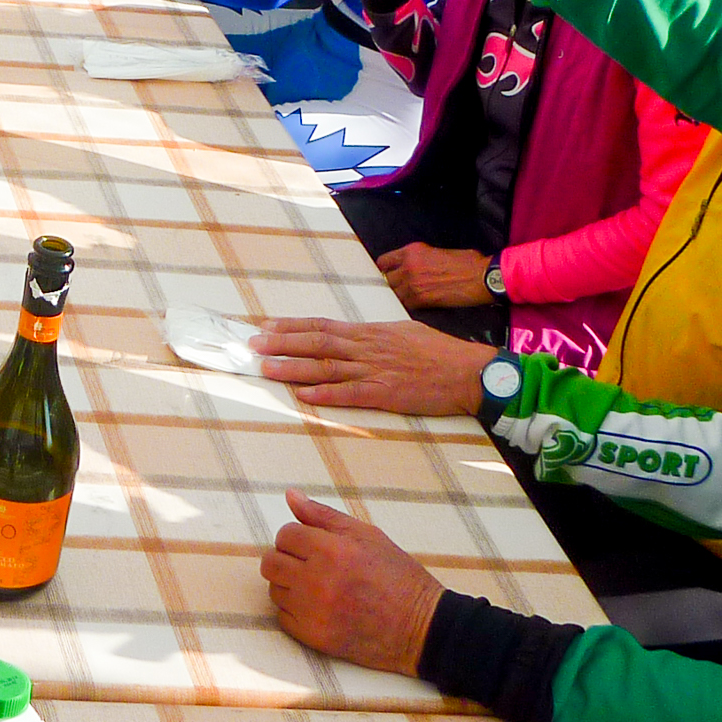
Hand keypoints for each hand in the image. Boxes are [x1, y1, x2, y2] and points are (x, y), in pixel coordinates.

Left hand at [250, 317, 494, 415]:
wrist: (468, 372)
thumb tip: (351, 336)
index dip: (292, 326)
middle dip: (282, 343)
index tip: (266, 326)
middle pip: (316, 343)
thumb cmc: (438, 351)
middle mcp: (367, 348)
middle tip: (253, 344)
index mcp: (369, 332)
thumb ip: (374, 335)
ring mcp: (375, 371)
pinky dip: (325, 395)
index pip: (322, 326)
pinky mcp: (386, 394)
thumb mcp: (402, 332)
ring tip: (266, 368)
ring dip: (293, 368)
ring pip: (326, 367)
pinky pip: (350, 394)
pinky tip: (303, 395)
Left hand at [261, 489, 443, 675]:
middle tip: (310, 565)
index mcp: (331, 550)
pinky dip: (296, 612)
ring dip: (290, 586)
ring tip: (319, 587)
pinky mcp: (314, 638)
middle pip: (271, 563)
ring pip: (275, 590)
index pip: (285, 535)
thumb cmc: (397, 577)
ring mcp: (313, 612)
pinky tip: (320, 608)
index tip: (313, 546)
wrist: (422, 628)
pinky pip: (283, 618)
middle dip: (286, 559)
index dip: (298, 538)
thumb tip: (290, 496)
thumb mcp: (367, 535)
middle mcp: (317, 581)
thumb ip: (323, 515)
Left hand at [377, 244, 496, 309]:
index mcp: (412, 251)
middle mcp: (409, 266)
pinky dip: (407, 306)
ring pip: (393, 294)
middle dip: (391, 284)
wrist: (481, 276)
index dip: (386, 270)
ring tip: (407, 299)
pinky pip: (405, 305)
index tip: (388, 274)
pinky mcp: (421, 299)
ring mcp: (413, 283)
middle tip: (398, 289)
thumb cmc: (467, 263)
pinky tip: (415, 306)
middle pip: (385, 279)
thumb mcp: (437, 251)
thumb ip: (418, 258)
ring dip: (398, 296)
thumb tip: (411, 267)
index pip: (384, 261)